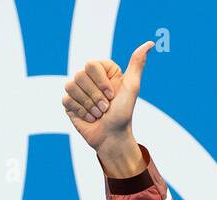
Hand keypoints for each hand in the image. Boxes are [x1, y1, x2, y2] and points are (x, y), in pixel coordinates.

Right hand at [63, 41, 153, 174]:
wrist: (113, 137)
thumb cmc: (123, 114)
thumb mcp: (132, 87)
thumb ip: (137, 64)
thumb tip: (150, 43)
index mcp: (103, 72)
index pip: (92, 64)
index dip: (102, 82)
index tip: (113, 95)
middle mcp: (88, 78)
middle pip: (80, 76)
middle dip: (96, 96)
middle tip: (106, 108)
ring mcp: (77, 90)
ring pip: (71, 86)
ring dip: (89, 105)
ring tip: (99, 114)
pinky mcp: (68, 102)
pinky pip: (66, 100)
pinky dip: (80, 112)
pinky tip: (89, 118)